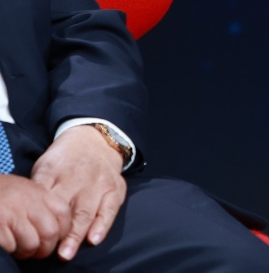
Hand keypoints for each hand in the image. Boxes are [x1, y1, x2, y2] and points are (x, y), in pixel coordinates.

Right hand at [0, 174, 71, 259]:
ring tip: (17, 247)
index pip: (63, 214)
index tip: (51, 238)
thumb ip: (42, 204)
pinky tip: (5, 242)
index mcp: (40, 193)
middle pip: (51, 233)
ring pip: (31, 244)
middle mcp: (29, 202)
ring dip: (24, 252)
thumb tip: (56, 227)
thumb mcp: (26, 190)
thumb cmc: (1, 191)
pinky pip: (11, 246)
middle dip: (43, 248)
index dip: (60, 232)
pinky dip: (9, 249)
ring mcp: (12, 214)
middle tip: (34, 250)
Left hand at [29, 124, 126, 260]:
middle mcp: (78, 177)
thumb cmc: (65, 160)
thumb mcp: (46, 166)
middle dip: (60, 232)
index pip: (45, 198)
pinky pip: (109, 209)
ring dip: (77, 234)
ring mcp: (98, 184)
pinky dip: (102, 225)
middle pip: (66, 208)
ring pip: (86, 212)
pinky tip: (94, 238)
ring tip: (68, 252)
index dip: (40, 218)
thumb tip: (28, 214)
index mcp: (55, 170)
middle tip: (54, 252)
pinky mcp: (115, 188)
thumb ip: (40, 187)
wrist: (95, 140)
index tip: (35, 234)